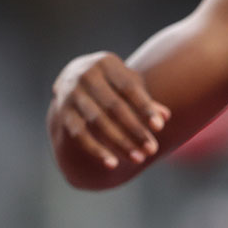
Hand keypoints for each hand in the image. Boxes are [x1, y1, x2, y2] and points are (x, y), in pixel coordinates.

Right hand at [49, 51, 170, 168]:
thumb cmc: (112, 82)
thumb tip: (165, 116)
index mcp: (107, 63)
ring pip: (97, 122)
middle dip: (135, 130)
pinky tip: (112, 164)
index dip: (145, 107)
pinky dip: (96, 150)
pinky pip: (79, 134)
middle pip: (114, 107)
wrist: (73, 76)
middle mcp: (85, 75)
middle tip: (152, 150)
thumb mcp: (128, 83)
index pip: (129, 88)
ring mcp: (71, 94)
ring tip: (139, 159)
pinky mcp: (62, 112)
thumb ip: (145, 100)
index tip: (160, 127)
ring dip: (119, 142)